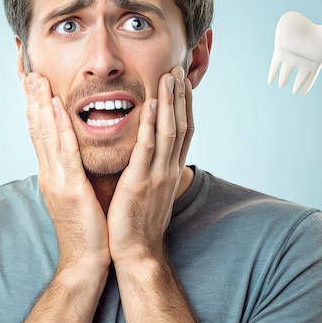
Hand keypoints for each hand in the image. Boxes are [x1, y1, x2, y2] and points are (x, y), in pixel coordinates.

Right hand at [23, 73, 109, 271]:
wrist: (84, 262)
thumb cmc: (86, 230)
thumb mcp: (76, 196)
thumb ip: (73, 174)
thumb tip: (76, 157)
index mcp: (52, 175)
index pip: (41, 135)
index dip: (36, 109)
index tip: (34, 86)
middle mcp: (50, 173)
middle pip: (37, 129)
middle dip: (33, 100)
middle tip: (29, 71)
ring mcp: (57, 180)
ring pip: (46, 134)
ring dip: (40, 104)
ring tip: (36, 79)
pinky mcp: (70, 188)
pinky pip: (65, 151)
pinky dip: (59, 126)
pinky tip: (55, 108)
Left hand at [107, 67, 192, 263]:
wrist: (137, 253)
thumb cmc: (140, 223)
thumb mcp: (152, 192)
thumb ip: (155, 170)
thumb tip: (155, 156)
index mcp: (170, 171)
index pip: (183, 131)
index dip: (184, 105)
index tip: (182, 83)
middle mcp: (169, 169)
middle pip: (181, 125)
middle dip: (180, 96)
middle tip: (177, 69)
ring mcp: (157, 175)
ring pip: (169, 131)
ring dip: (170, 101)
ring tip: (168, 76)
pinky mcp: (140, 182)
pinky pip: (147, 147)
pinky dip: (152, 123)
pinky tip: (151, 103)